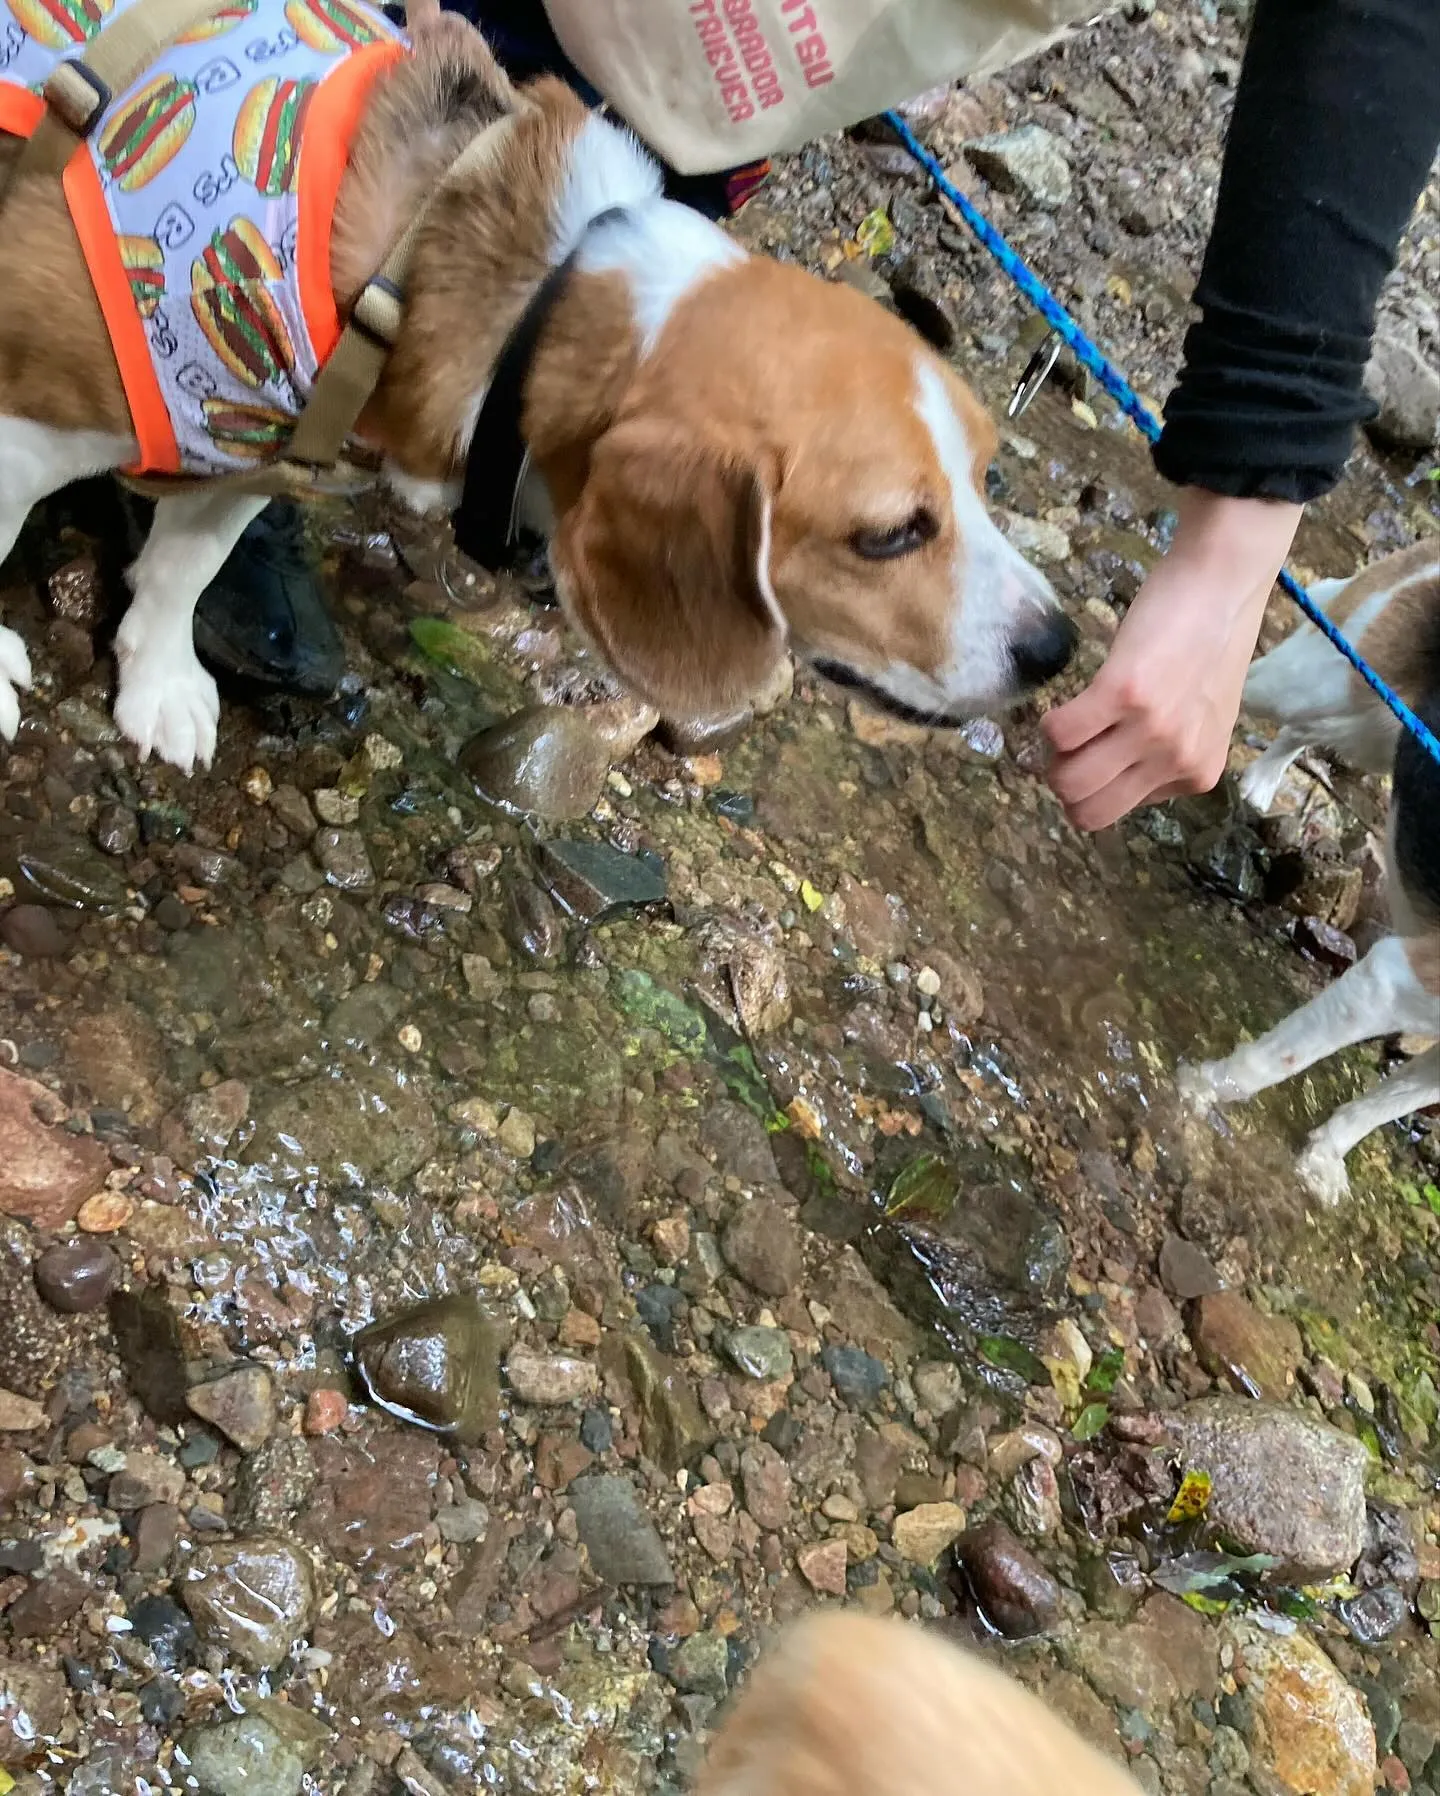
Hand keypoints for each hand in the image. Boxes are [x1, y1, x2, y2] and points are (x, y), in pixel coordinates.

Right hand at [1043, 489, 1302, 830]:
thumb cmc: (1209, 643)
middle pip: (1088, 812)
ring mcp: (1152, 730)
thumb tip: (1114, 772)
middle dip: (1065, 782)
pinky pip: (1058, 733)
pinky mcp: (1123, 693)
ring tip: (1069, 723)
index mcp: (1198, 773)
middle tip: (1071, 746)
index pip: (1118, 814)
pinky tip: (1071, 698)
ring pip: (1068, 781)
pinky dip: (1050, 720)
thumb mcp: (1201, 719)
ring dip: (1054, 756)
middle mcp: (1178, 761)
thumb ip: (1167, 753)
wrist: (1222, 582)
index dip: (1092, 788)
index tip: (1092, 757)